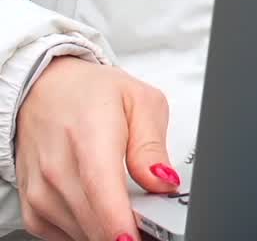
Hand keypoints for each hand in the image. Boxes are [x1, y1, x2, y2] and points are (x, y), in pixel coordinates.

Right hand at [15, 56, 179, 240]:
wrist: (45, 89)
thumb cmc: (90, 93)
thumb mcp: (139, 101)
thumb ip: (152, 146)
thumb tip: (164, 182)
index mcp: (90, 136)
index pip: (104, 197)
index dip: (124, 227)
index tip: (143, 236)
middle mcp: (58, 168)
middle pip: (97, 226)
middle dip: (128, 230)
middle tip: (148, 217)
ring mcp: (41, 192)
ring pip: (85, 236)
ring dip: (108, 229)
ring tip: (121, 202)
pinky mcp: (33, 210)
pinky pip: (66, 238)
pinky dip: (87, 230)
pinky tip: (96, 206)